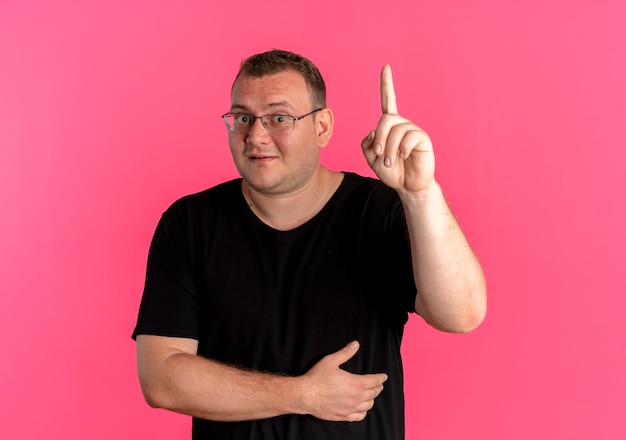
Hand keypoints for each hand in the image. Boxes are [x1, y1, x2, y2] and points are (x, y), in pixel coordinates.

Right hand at [298, 341, 387, 421]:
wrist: (304, 395)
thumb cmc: (317, 377)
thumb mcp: (331, 361)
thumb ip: (345, 352)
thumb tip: (355, 344)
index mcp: (355, 383)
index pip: (374, 381)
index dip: (381, 378)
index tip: (384, 376)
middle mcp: (355, 398)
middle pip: (374, 393)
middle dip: (378, 387)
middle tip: (378, 384)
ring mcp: (350, 408)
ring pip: (368, 405)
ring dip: (372, 398)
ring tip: (371, 394)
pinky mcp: (343, 416)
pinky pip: (360, 416)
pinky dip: (364, 411)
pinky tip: (362, 407)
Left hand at [362, 65, 435, 193]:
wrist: (408, 186)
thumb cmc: (392, 172)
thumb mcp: (372, 158)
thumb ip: (367, 144)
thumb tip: (374, 131)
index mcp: (389, 126)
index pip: (388, 101)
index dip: (387, 84)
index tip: (386, 67)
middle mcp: (402, 124)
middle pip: (385, 120)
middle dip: (379, 139)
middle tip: (380, 156)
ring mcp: (413, 130)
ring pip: (395, 131)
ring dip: (389, 149)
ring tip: (390, 162)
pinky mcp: (423, 138)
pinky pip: (409, 137)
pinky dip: (402, 149)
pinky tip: (403, 157)